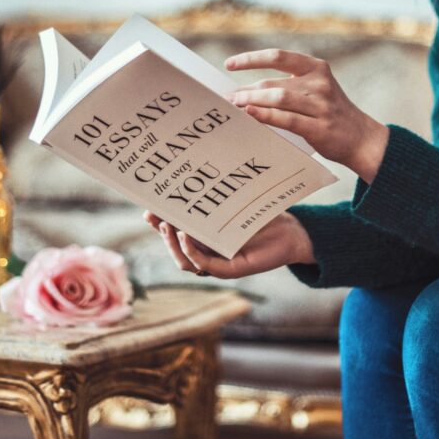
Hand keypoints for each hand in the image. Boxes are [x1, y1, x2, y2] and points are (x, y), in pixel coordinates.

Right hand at [142, 211, 315, 278]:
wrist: (291, 230)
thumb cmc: (262, 214)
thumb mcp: (233, 202)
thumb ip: (213, 194)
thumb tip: (191, 168)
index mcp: (204, 237)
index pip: (174, 232)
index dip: (158, 223)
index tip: (147, 208)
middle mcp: (207, 251)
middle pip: (174, 248)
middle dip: (161, 232)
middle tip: (153, 216)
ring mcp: (218, 262)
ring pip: (184, 262)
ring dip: (172, 244)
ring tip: (167, 226)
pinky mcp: (230, 270)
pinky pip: (205, 266)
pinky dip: (191, 253)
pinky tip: (185, 236)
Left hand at [224, 48, 388, 181]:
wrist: (361, 138)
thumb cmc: (329, 114)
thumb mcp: (315, 90)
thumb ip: (287, 86)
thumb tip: (245, 90)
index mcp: (316, 68)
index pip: (278, 56)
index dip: (251, 59)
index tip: (229, 64)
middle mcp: (319, 83)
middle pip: (273, 81)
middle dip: (247, 90)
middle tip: (227, 97)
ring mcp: (320, 105)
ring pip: (278, 97)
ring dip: (252, 101)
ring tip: (234, 106)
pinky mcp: (318, 127)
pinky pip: (286, 119)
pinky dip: (265, 116)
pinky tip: (250, 114)